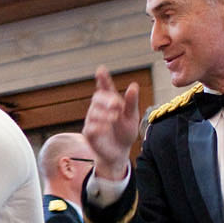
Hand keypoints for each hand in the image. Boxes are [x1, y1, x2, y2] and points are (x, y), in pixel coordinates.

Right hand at [83, 66, 141, 181]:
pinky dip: (98, 126)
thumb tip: (133, 85)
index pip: (105, 88)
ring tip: (115, 118)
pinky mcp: (89, 133)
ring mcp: (92, 120)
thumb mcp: (132, 117)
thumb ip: (132, 102)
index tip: (101, 70)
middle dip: (106, 99)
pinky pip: (89, 127)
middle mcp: (99, 108)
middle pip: (97, 98)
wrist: (120, 152)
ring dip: (105, 114)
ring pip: (93, 112)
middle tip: (117, 105)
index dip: (103, 79)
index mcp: (110, 102)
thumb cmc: (125, 132)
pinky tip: (106, 127)